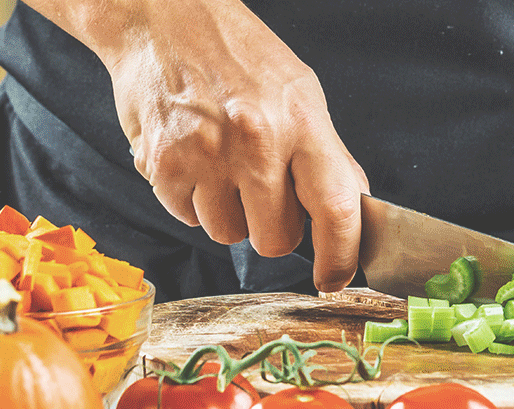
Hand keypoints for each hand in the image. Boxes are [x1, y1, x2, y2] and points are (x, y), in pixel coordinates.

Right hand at [76, 0, 367, 290]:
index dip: (340, 256)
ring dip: (229, 215)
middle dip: (273, 231)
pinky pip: (186, 218)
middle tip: (264, 194)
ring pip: (227, 235)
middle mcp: (255, 139)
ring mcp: (205, 153)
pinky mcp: (162, 163)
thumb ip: (326, 153)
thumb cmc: (236, 53)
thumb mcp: (299, 91)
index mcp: (300, 120)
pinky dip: (191, 200)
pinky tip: (194, 160)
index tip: (335, 278)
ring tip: (223, 167)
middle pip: (275, 240)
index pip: (336, 208)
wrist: (163, 18)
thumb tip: (351, 209)